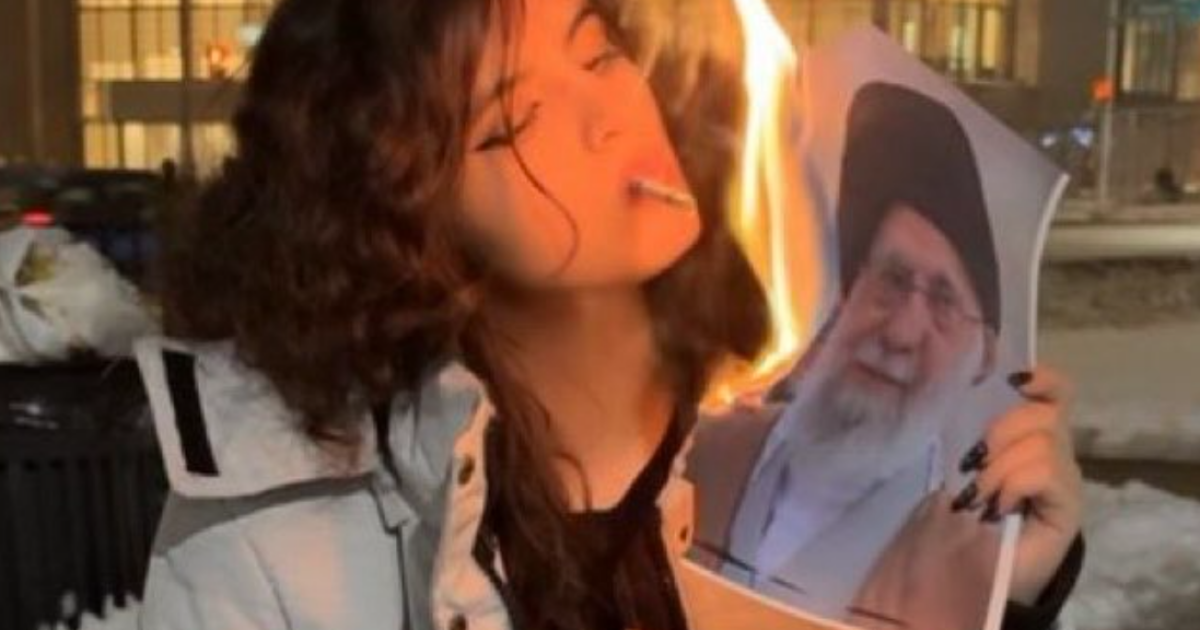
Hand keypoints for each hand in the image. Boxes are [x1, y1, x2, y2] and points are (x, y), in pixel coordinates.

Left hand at [959, 365, 1083, 604]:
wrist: (984, 571)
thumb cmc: (970, 515)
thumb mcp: (965, 468)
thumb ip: (971, 438)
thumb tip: (955, 400)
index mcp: (1031, 435)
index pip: (1056, 391)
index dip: (1042, 378)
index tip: (1013, 378)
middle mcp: (1057, 451)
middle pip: (1044, 414)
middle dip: (1000, 431)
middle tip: (971, 464)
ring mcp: (1066, 479)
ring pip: (1042, 443)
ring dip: (999, 467)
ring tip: (978, 496)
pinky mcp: (1069, 507)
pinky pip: (1044, 473)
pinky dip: (1013, 485)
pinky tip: (997, 507)